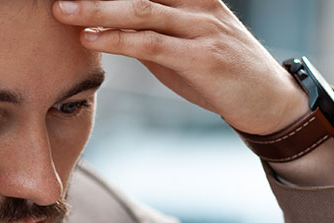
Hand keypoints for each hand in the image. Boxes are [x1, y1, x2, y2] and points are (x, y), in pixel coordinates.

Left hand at [52, 0, 310, 134]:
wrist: (270, 102)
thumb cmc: (223, 75)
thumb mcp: (184, 48)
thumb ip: (151, 34)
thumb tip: (108, 29)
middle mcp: (198, 4)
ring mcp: (202, 29)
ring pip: (142, 11)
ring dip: (98, 10)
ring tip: (63, 10)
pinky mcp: (204, 57)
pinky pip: (153, 44)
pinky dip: (119, 40)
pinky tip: (92, 38)